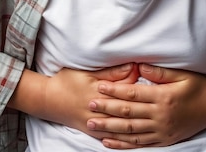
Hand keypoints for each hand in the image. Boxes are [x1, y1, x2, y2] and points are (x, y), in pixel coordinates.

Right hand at [10, 63, 139, 140]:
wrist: (48, 100)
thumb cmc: (67, 81)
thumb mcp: (87, 72)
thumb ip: (111, 72)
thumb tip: (132, 67)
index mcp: (98, 91)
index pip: (125, 89)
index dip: (139, 85)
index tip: (151, 81)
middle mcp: (98, 109)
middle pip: (126, 108)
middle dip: (142, 105)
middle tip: (157, 100)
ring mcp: (95, 122)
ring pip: (121, 125)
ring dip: (137, 123)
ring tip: (152, 118)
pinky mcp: (92, 131)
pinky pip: (112, 136)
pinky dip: (125, 137)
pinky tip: (137, 136)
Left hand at [86, 63, 205, 148]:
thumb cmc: (197, 87)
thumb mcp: (181, 75)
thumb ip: (159, 72)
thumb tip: (138, 65)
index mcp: (163, 97)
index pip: (133, 94)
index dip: (114, 90)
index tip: (99, 87)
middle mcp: (160, 115)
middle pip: (128, 113)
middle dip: (106, 109)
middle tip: (89, 106)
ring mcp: (161, 130)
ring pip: (130, 130)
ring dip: (109, 128)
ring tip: (92, 124)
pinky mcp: (163, 140)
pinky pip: (139, 143)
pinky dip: (122, 144)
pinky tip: (108, 141)